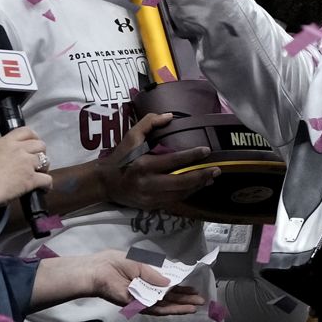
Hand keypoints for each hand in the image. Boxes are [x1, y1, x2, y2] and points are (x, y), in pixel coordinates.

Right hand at [0, 127, 51, 207]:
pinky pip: (47, 179)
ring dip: (44, 168)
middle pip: (40, 145)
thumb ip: (3, 150)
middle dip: (41, 153)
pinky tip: (44, 188)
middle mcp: (19, 149)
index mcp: (7, 142)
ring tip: (39, 174)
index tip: (34, 144)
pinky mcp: (31, 178)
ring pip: (46, 161)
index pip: (27, 131)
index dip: (34, 137)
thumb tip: (9, 155)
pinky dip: (47, 185)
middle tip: (36, 162)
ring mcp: (27, 163)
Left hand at [83, 249, 206, 315]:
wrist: (99, 271)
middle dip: (185, 299)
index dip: (181, 288)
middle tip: (201, 300)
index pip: (167, 286)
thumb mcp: (141, 264)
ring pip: (165, 306)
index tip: (193, 288)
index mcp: (147, 279)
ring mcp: (142, 300)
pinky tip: (181, 309)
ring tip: (195, 307)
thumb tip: (171, 283)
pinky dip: (170, 309)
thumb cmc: (116, 263)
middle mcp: (146, 291)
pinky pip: (156, 309)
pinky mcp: (137, 306)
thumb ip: (155, 275)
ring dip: (181, 307)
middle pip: (169, 298)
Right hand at [99, 113, 221, 211]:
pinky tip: (197, 186)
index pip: (173, 161)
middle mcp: (148, 183)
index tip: (206, 150)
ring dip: (198, 186)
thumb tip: (170, 116)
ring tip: (211, 178)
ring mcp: (150, 197)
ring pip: (180, 194)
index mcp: (143, 165)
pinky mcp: (152, 206)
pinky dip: (188, 194)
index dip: (191, 156)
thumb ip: (149, 122)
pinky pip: (174, 201)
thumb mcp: (131, 136)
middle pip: (181, 182)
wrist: (105, 183)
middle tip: (216, 169)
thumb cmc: (120, 157)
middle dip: (201, 176)